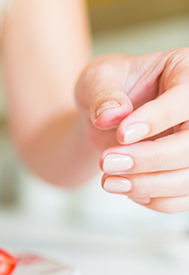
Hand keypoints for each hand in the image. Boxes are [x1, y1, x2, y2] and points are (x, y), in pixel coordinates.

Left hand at [76, 49, 188, 212]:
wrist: (106, 118)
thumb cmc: (106, 90)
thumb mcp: (96, 78)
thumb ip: (103, 93)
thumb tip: (111, 115)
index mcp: (187, 71)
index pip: (186, 100)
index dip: (158, 119)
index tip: (122, 134)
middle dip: (151, 159)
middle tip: (107, 162)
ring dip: (148, 185)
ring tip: (108, 181)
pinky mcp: (188, 173)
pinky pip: (183, 199)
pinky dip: (153, 199)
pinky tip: (125, 187)